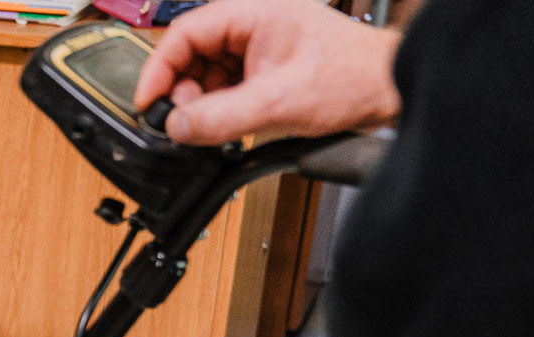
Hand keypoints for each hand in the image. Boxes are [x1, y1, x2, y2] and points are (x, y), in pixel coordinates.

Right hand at [133, 0, 398, 145]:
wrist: (386, 90)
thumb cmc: (350, 78)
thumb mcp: (276, 103)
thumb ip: (219, 118)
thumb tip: (176, 127)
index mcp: (251, 11)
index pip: (182, 35)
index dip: (158, 71)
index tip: (147, 104)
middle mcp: (251, 22)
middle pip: (190, 55)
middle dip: (182, 92)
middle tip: (186, 122)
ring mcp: (257, 44)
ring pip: (205, 74)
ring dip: (201, 103)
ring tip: (215, 125)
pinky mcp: (263, 66)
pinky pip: (224, 86)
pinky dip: (219, 108)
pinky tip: (230, 123)